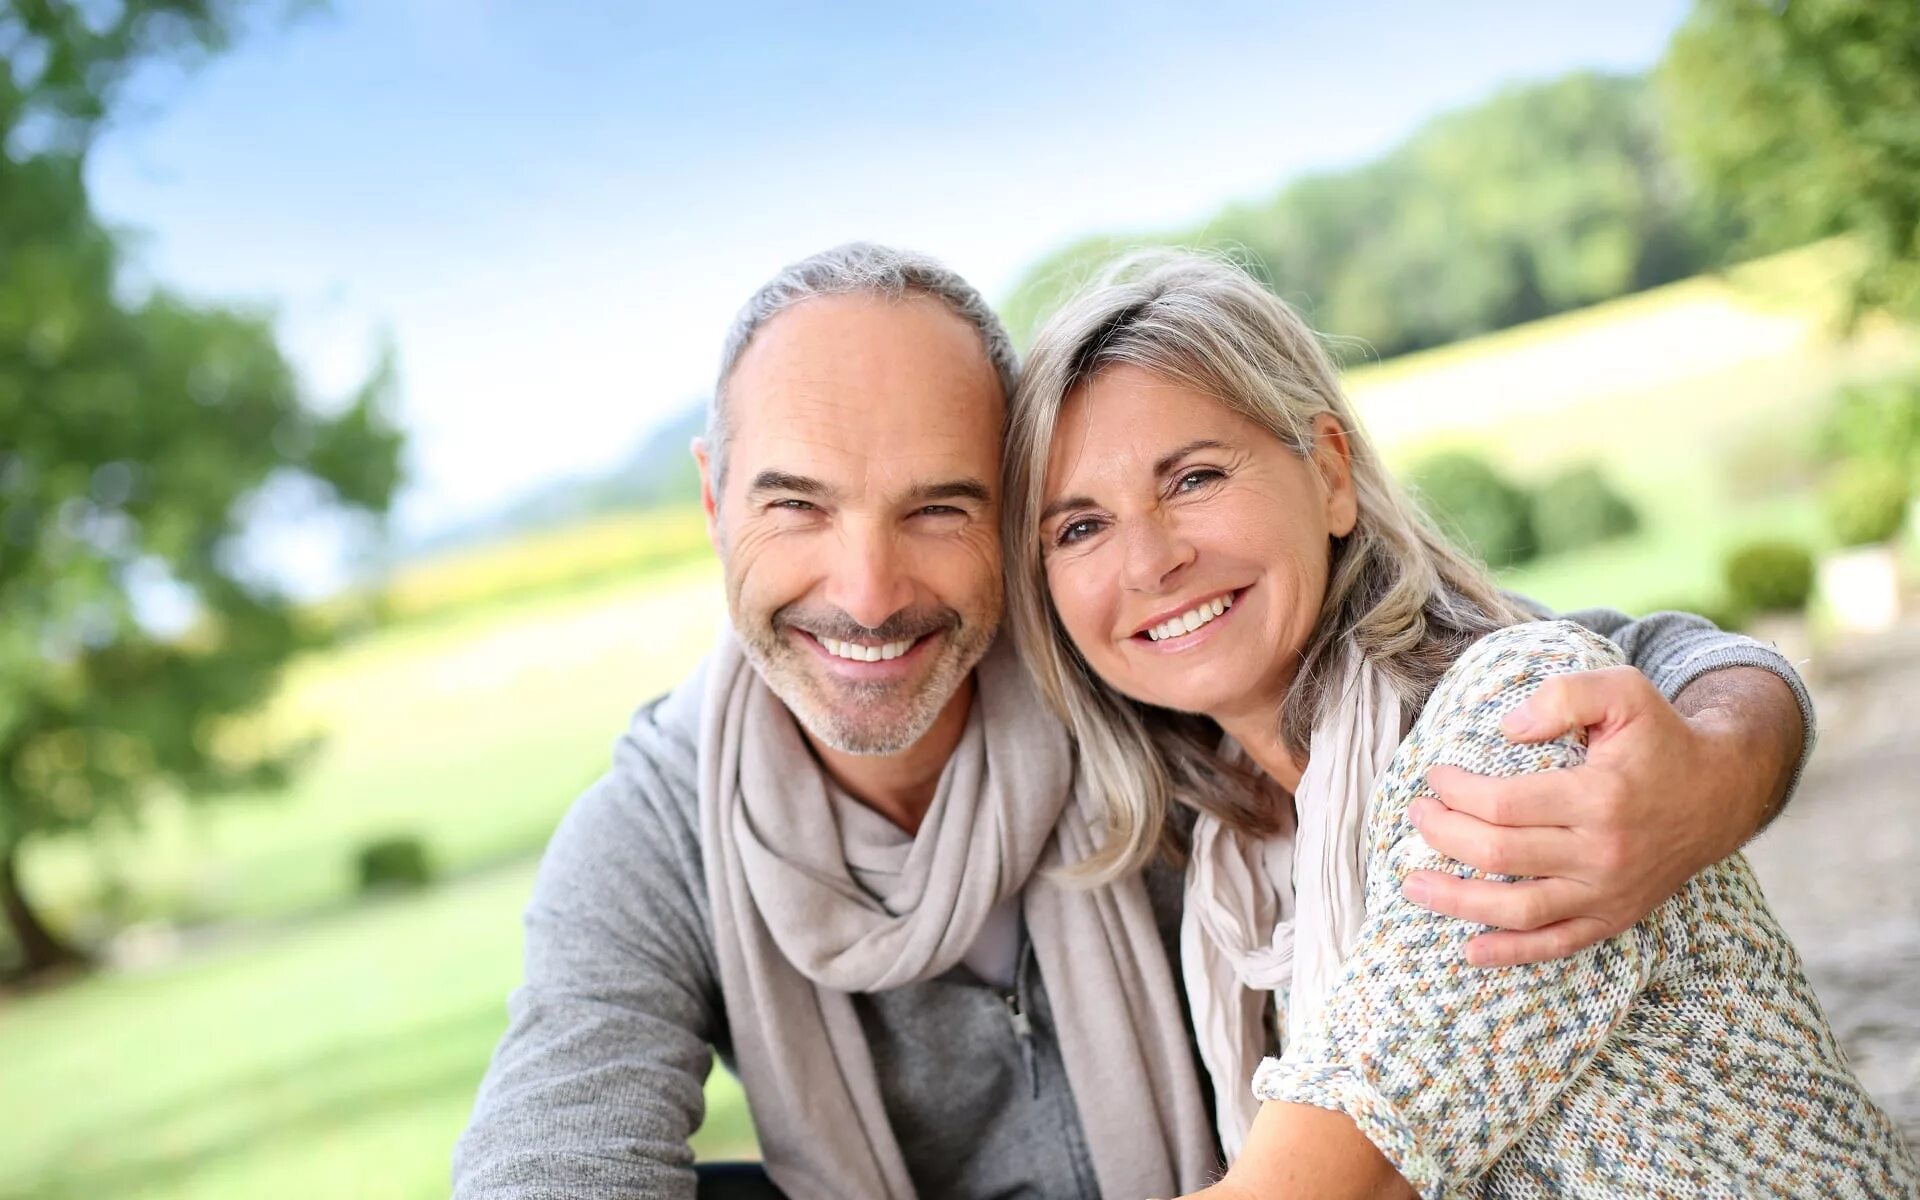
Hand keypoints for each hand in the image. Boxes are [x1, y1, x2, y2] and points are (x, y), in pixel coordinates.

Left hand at [1400, 665, 1786, 966]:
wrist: (1721, 792)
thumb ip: (1562, 696)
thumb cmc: (1661, 738)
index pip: (1503, 804)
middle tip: (1417, 815)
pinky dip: (1511, 952)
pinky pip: (1557, 945)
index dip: (1456, 791)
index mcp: (1599, 797)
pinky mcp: (1614, 917)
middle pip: (1498, 855)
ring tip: (1413, 884)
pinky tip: (1470, 950)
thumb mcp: (1622, 692)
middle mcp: (1602, 853)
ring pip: (1518, 910)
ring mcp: (1608, 893)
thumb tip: (1506, 729)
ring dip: (1457, 901)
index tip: (1436, 776)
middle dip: (1443, 835)